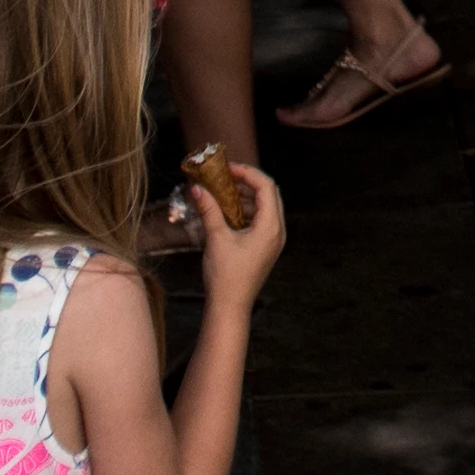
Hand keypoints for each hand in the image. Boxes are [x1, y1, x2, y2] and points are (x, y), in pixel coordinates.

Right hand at [183, 160, 287, 289]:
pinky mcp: (265, 247)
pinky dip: (244, 211)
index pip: (266, 186)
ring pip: (264, 207)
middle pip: (268, 194)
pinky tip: (226, 212)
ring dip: (244, 197)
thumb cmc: (226, 276)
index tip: (227, 168)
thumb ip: (209, 209)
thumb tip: (197, 188)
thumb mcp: (216, 238)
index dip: (247, 172)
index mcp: (271, 226)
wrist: (230, 307)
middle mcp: (277, 231)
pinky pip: (260, 220)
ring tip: (221, 193)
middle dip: (246, 182)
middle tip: (224, 177)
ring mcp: (273, 240)